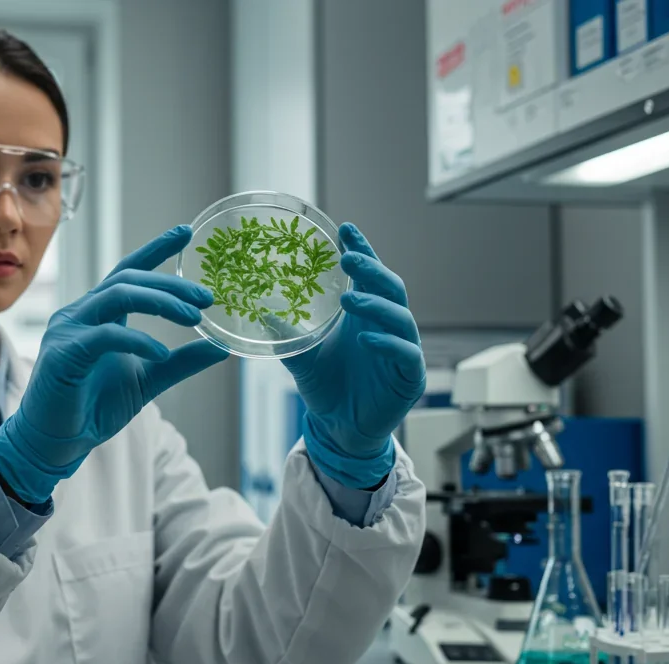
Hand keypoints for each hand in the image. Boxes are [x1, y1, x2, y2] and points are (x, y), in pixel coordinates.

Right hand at [0, 226, 229, 503]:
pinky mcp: (63, 354)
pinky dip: (137, 339)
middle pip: (128, 280)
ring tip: (191, 316)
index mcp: (99, 314)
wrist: (57, 443)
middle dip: (170, 284)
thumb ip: (182, 362)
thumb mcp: (149, 379)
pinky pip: (104, 335)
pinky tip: (161, 352)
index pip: (128, 271)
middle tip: (205, 297)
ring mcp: (68, 330)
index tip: (185, 232)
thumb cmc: (93, 407)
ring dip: (159, 301)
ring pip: (116, 295)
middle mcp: (81, 314)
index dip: (156, 249)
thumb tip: (221, 347)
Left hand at [282, 223, 425, 488]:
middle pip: (390, 287)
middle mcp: (387, 326)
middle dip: (371, 269)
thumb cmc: (326, 386)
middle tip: (347, 258)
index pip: (368, 275)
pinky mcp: (409, 376)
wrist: (340, 428)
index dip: (362, 250)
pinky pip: (405, 354)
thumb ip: (286, 335)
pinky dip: (387, 343)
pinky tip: (366, 338)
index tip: (345, 229)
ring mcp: (402, 349)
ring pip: (400, 317)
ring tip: (348, 299)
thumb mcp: (301, 357)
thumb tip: (258, 311)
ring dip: (376, 304)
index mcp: (365, 314)